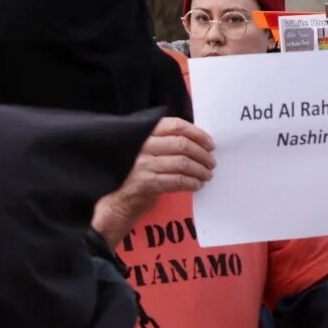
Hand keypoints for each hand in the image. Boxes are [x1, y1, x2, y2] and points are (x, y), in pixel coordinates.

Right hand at [92, 117, 215, 247]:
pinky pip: (178, 180)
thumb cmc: (136, 176)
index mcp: (143, 134)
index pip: (174, 126)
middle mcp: (142, 147)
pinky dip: (192, 183)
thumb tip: (197, 142)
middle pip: (182, 144)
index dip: (197, 133)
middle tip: (211, 162)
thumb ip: (164, 143)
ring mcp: (143, 165)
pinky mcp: (147, 183)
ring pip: (183, 163)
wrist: (117, 202)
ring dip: (200, 170)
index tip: (210, 144)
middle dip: (202, 154)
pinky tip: (197, 185)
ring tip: (207, 175)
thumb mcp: (146, 153)